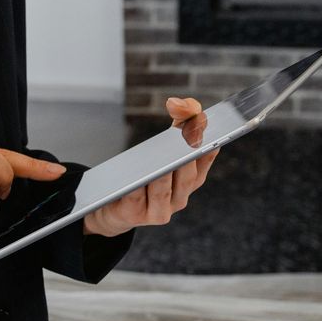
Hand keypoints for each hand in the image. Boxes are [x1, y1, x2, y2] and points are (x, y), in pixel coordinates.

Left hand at [82, 96, 218, 237]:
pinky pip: (136, 198)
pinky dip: (135, 186)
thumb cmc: (142, 175)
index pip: (204, 160)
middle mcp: (179, 199)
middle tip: (183, 136)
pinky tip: (132, 174)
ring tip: (159, 157)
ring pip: (162, 190)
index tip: (204, 125)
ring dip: (161, 173)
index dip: (207, 143)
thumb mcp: (161, 152)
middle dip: (185, 156)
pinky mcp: (135, 215)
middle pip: (186, 178)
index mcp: (190, 181)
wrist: (114, 207)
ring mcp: (158, 211)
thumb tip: (182, 105)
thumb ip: (175, 129)